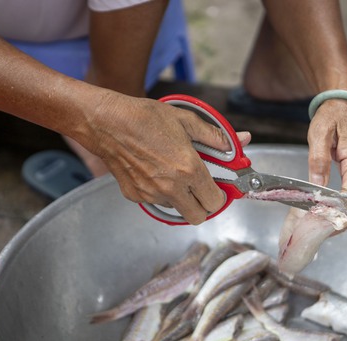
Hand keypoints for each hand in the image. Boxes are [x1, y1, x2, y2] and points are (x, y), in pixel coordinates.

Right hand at [80, 92, 250, 224]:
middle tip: (200, 189)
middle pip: (198, 217)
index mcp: (189, 169)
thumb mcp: (185, 120)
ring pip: (176, 210)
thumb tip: (240, 141)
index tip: (218, 188)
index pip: (215, 201)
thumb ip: (215, 136)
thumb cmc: (145, 118)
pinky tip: (154, 172)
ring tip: (173, 174)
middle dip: (203, 206)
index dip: (219, 196)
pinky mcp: (135, 195)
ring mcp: (152, 194)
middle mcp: (171, 187)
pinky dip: (160, 193)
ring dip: (181, 198)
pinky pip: (156, 202)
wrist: (107, 122)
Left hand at [306, 98, 346, 211]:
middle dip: (336, 218)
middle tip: (315, 227)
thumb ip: (318, 160)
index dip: (336, 213)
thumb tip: (317, 185)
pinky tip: (329, 212)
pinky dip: (344, 208)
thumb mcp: (319, 134)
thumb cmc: (333, 117)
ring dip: (340, 215)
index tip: (320, 222)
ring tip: (319, 222)